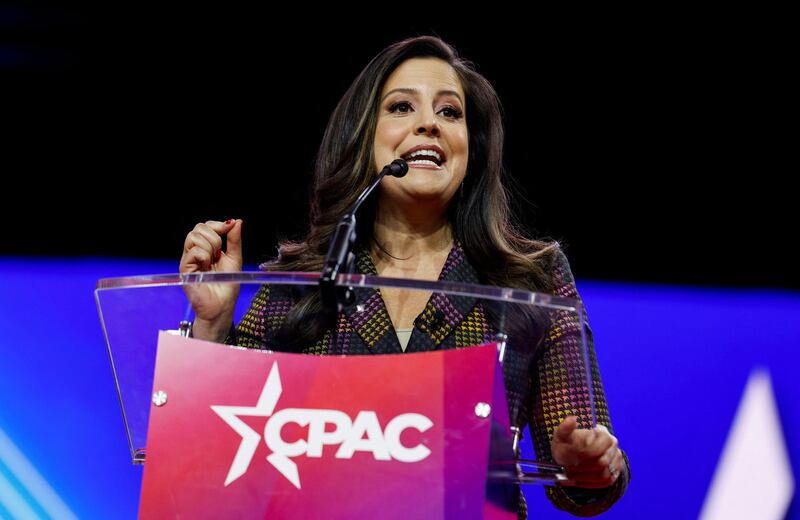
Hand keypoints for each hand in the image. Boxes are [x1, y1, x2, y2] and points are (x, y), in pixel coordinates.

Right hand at [179, 219, 242, 334]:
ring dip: (209, 246)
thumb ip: (234, 240)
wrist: (222, 306)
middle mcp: (195, 252)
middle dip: (214, 236)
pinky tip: (207, 266)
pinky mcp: (185, 269)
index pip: (205, 226)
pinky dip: (204, 256)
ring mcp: (188, 260)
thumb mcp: (235, 259)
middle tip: (219, 252)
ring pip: (194, 237)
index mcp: (206, 248)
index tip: (229, 228)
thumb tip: (237, 221)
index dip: (218, 225)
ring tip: (213, 261)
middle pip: (198, 228)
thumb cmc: (227, 285)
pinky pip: (193, 252)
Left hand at [551, 415, 623, 488]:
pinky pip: (606, 482)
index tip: (569, 460)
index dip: (583, 455)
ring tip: (571, 477)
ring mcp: (616, 459)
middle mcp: (613, 445)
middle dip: (583, 469)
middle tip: (568, 471)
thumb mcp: (562, 435)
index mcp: (602, 433)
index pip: (598, 447)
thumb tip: (571, 419)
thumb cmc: (568, 443)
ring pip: (605, 474)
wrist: (573, 452)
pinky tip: (579, 482)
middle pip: (602, 463)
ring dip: (585, 478)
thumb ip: (565, 428)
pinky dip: (591, 484)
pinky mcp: (615, 471)